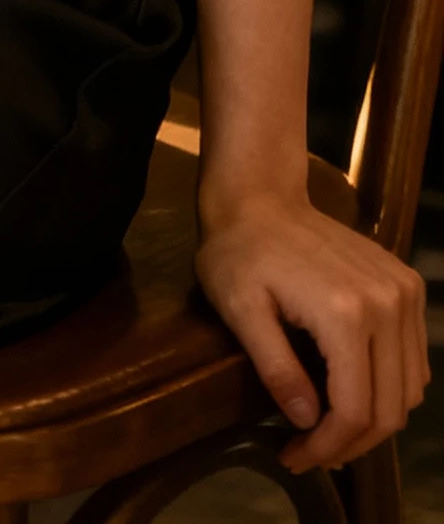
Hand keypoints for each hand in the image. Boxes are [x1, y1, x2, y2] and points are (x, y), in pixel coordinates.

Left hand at [196, 192, 429, 473]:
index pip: (355, 411)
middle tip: (310, 453)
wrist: (262, 197)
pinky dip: (391, 388)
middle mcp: (388, 303)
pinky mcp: (407, 283)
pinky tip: (353, 392)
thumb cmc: (240, 252)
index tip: (293, 457)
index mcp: (346, 312)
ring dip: (375, 421)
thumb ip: (276, 369)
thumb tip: (309, 422)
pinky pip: (414, 359)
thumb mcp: (240, 310)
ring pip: (410, 389)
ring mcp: (403, 291)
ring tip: (330, 430)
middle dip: (351, 445)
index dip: (327, 448)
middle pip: (390, 408)